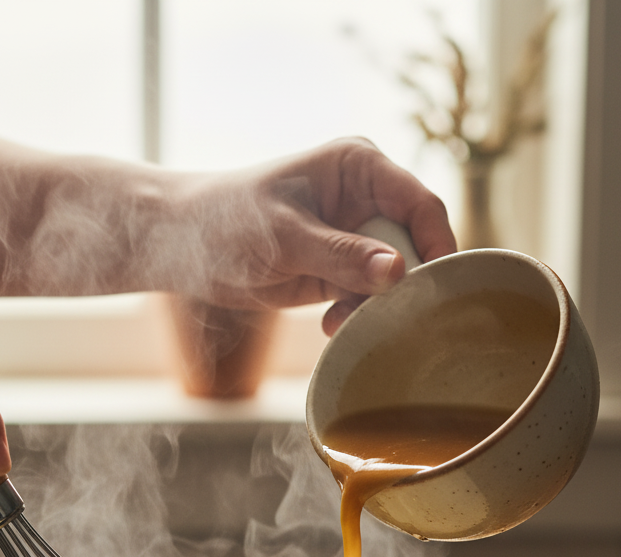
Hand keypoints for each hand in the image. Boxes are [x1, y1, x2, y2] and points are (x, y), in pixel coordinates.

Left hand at [0, 131, 453, 335]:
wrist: (185, 245)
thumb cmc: (227, 222)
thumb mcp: (286, 239)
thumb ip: (343, 256)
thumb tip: (400, 272)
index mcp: (360, 167)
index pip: (421, 204)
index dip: (436, 246)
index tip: (435, 289)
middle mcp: (364, 199)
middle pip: (413, 245)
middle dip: (401, 283)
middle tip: (380, 314)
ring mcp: (351, 236)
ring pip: (393, 277)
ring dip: (375, 305)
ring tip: (340, 321)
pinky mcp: (337, 269)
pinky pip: (367, 296)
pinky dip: (357, 314)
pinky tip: (332, 324)